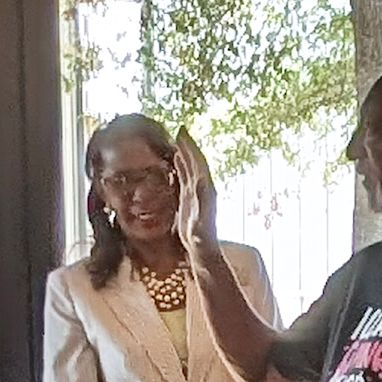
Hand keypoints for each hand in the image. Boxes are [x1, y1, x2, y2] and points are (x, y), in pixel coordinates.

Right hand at [172, 131, 221, 255]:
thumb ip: (202, 203)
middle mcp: (203, 189)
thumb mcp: (201, 221)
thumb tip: (201, 181)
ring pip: (191, 168)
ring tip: (177, 140)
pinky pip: (185, 177)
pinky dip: (181, 166)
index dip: (191, 148)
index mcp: (206, 190)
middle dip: (188, 146)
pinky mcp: (190, 199)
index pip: (198, 164)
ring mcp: (197, 193)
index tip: (183, 133)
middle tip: (179, 130)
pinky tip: (175, 161)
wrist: (202, 250)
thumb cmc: (201, 239)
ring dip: (185, 154)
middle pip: (195, 162)